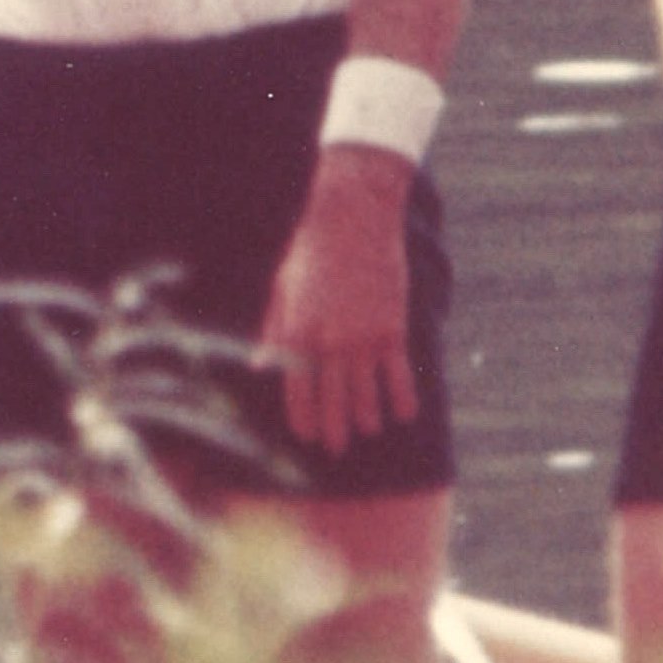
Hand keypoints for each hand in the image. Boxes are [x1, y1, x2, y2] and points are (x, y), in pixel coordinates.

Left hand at [260, 151, 419, 452]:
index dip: (303, 418)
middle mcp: (330, 341)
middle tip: (335, 448)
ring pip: (367, 392)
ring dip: (367, 417)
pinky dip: (402, 397)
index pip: (297, 390)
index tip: (307, 436)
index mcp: (297, 331)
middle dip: (334, 427)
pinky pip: (399, 373)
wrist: (352, 214)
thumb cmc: (309, 248)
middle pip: (332, 398)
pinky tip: (403, 414)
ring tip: (366, 430)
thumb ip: (273, 330)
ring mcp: (363, 336)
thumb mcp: (282, 287)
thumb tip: (259, 366)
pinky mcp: (392, 326)